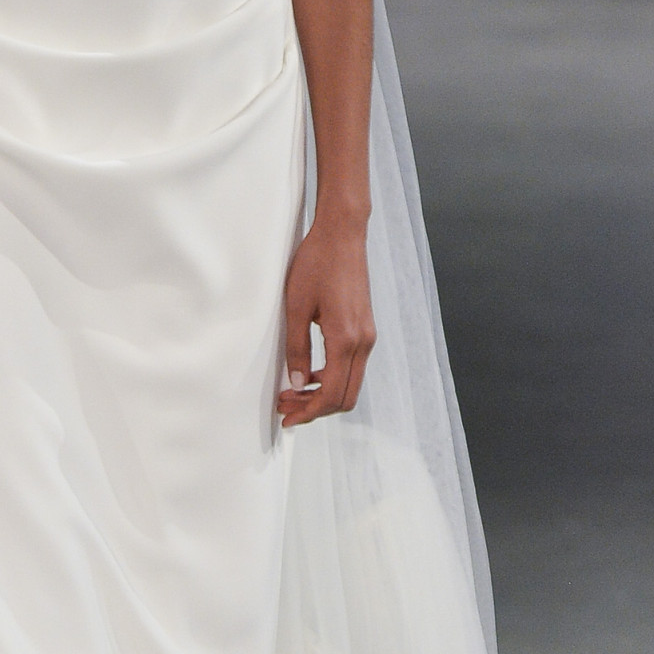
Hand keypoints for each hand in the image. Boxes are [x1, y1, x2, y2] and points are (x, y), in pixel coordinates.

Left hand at [277, 216, 375, 426]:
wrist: (342, 235)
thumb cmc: (317, 264)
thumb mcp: (295, 307)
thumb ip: (296, 349)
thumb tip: (296, 384)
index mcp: (346, 339)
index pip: (332, 394)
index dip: (309, 412)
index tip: (288, 418)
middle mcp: (363, 342)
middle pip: (345, 397)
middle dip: (316, 409)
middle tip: (286, 408)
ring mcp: (367, 336)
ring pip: (350, 384)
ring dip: (323, 395)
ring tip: (292, 393)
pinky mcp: (365, 329)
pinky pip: (352, 367)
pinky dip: (332, 379)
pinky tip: (309, 374)